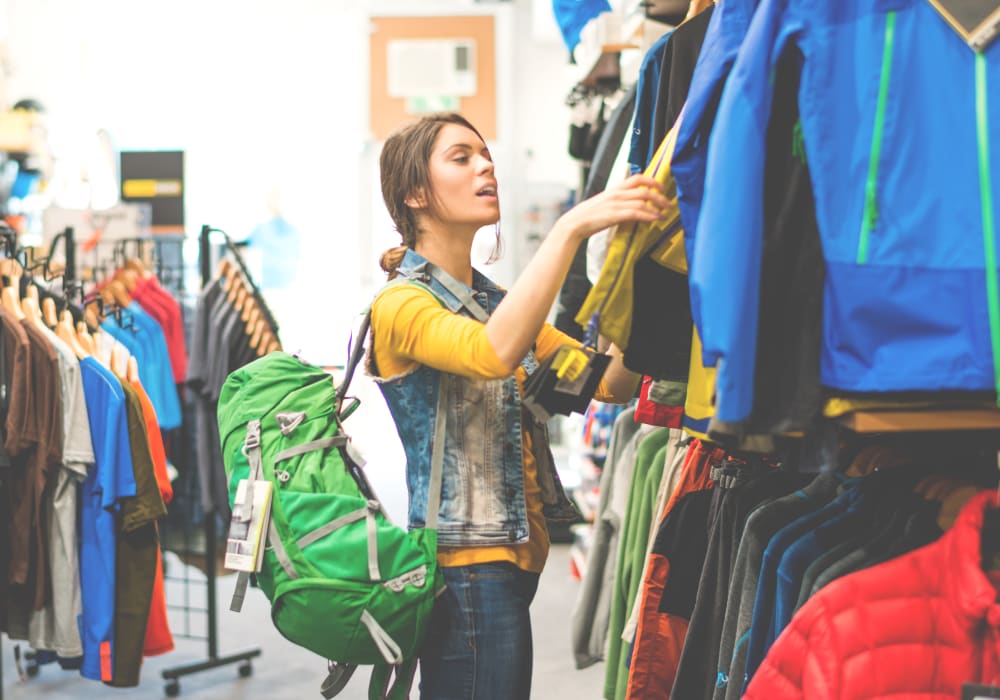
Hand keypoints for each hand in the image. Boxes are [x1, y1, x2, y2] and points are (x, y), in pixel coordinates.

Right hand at [554, 175, 670, 241]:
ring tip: (665, 214)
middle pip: (644, 190)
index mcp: (614, 189)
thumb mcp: (604, 203)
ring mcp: (616, 204)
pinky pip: (637, 213)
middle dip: (660, 196)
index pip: (636, 178)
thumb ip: (617, 201)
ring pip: (643, 201)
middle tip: (668, 203)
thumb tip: (630, 204)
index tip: (661, 187)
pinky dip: (649, 216)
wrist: (575, 223)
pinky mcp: (615, 215)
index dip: (651, 181)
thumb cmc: (589, 216)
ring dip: (657, 207)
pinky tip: (655, 219)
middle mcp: (617, 194)